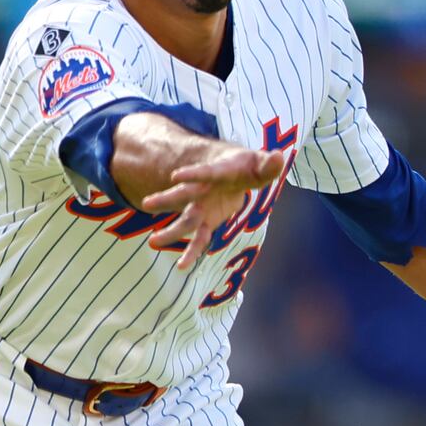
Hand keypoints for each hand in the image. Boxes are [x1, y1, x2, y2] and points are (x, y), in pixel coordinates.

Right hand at [138, 145, 285, 270]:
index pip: (205, 173)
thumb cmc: (247, 167)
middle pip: (183, 196)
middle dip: (166, 200)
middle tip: (146, 204)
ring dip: (171, 231)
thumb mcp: (260, 163)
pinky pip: (198, 240)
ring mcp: (202, 207)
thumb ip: (269, 164)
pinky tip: (181, 267)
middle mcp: (203, 190)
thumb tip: (279, 157)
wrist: (235, 173)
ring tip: (153, 242)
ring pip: (185, 221)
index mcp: (217, 173)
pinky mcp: (206, 222)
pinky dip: (191, 253)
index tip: (176, 176)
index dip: (193, 174)